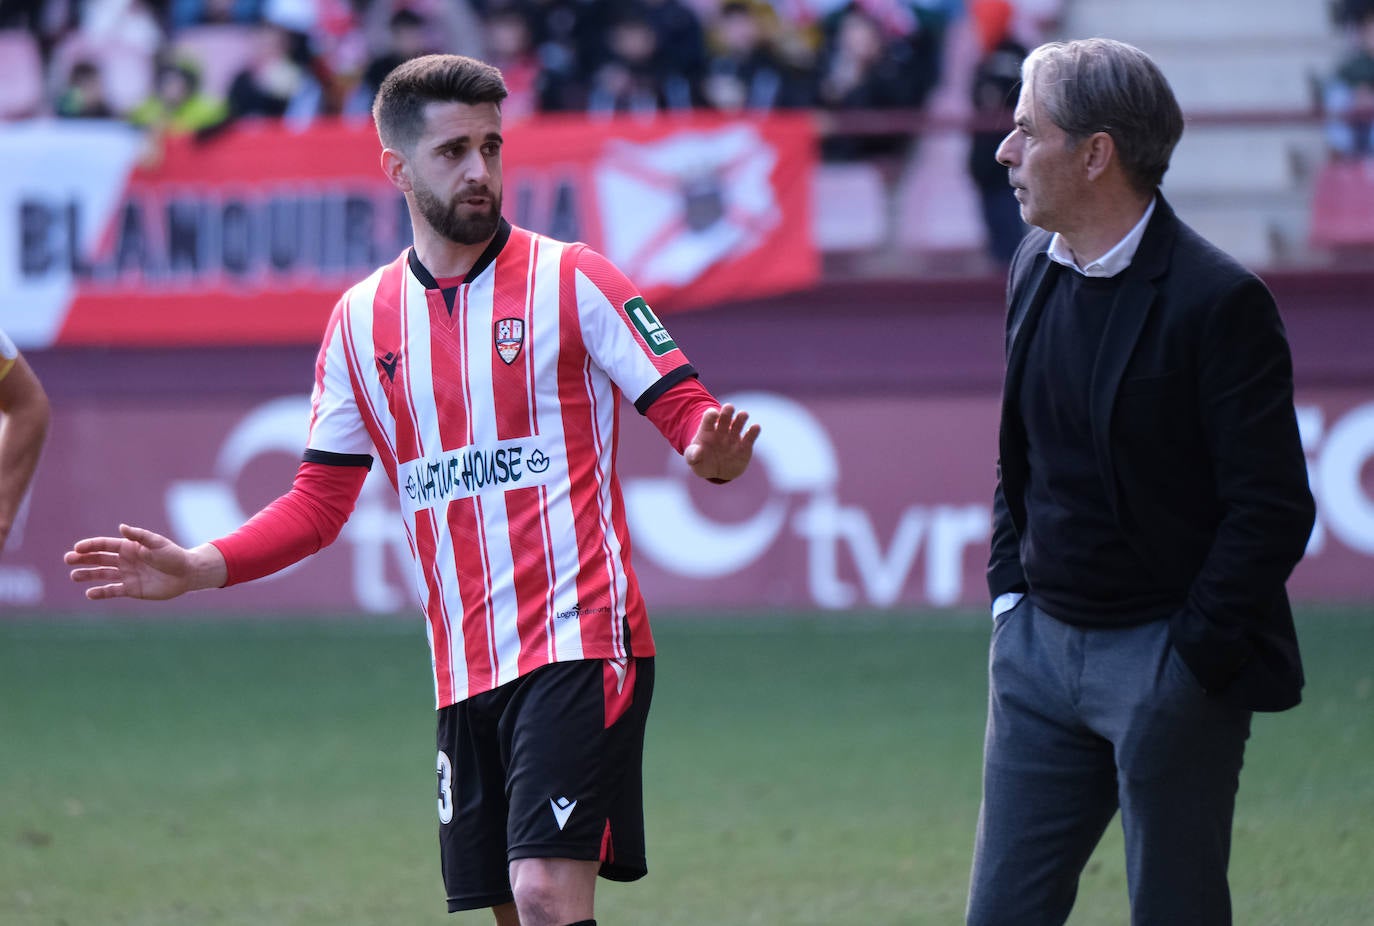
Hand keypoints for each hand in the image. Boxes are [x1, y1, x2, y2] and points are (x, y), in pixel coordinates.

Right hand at [65, 524, 225, 600]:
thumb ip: (139, 536)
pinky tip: (90, 593)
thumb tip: (121, 527)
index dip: (90, 546)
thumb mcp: (157, 543)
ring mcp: (127, 575)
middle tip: (68, 560)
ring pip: (102, 574)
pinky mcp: (131, 589)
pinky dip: (101, 592)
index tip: (77, 548)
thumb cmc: (173, 555)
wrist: (186, 574)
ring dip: (87, 575)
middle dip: (83, 559)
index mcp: (129, 547)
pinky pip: (112, 590)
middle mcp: (125, 560)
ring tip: (74, 576)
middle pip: (99, 558)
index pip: (104, 545)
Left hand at [684, 403, 760, 482]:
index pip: (709, 418)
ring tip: (743, 414)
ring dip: (741, 417)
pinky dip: (753, 431)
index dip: (711, 414)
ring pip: (738, 423)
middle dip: (727, 411)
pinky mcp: (745, 446)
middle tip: (729, 407)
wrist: (717, 473)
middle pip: (725, 417)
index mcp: (707, 430)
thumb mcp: (693, 460)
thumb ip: (692, 456)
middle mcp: (722, 431)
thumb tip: (697, 452)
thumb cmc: (702, 463)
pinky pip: (750, 437)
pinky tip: (755, 427)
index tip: (714, 414)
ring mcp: (734, 437)